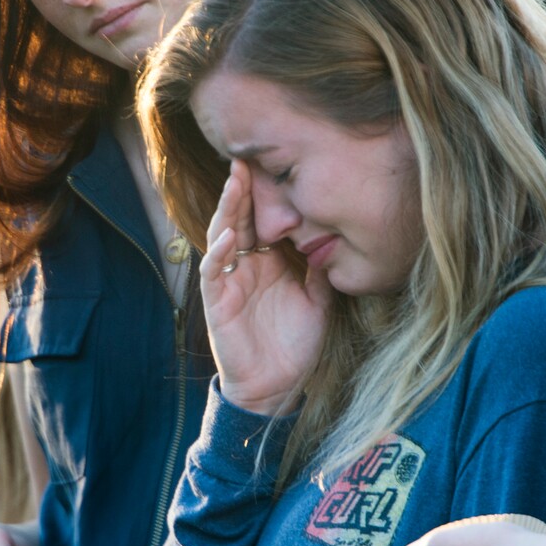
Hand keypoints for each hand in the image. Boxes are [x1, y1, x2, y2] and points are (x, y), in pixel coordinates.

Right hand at [201, 160, 331, 414]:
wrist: (278, 387)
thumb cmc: (296, 346)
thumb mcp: (319, 302)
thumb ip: (321, 271)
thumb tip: (332, 241)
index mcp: (268, 262)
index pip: (263, 219)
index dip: (265, 194)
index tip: (275, 164)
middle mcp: (246, 266)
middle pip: (239, 218)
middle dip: (242, 189)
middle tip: (247, 158)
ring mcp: (229, 281)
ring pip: (221, 236)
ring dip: (227, 209)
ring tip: (234, 183)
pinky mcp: (218, 302)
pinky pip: (213, 271)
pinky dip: (218, 252)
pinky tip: (229, 235)